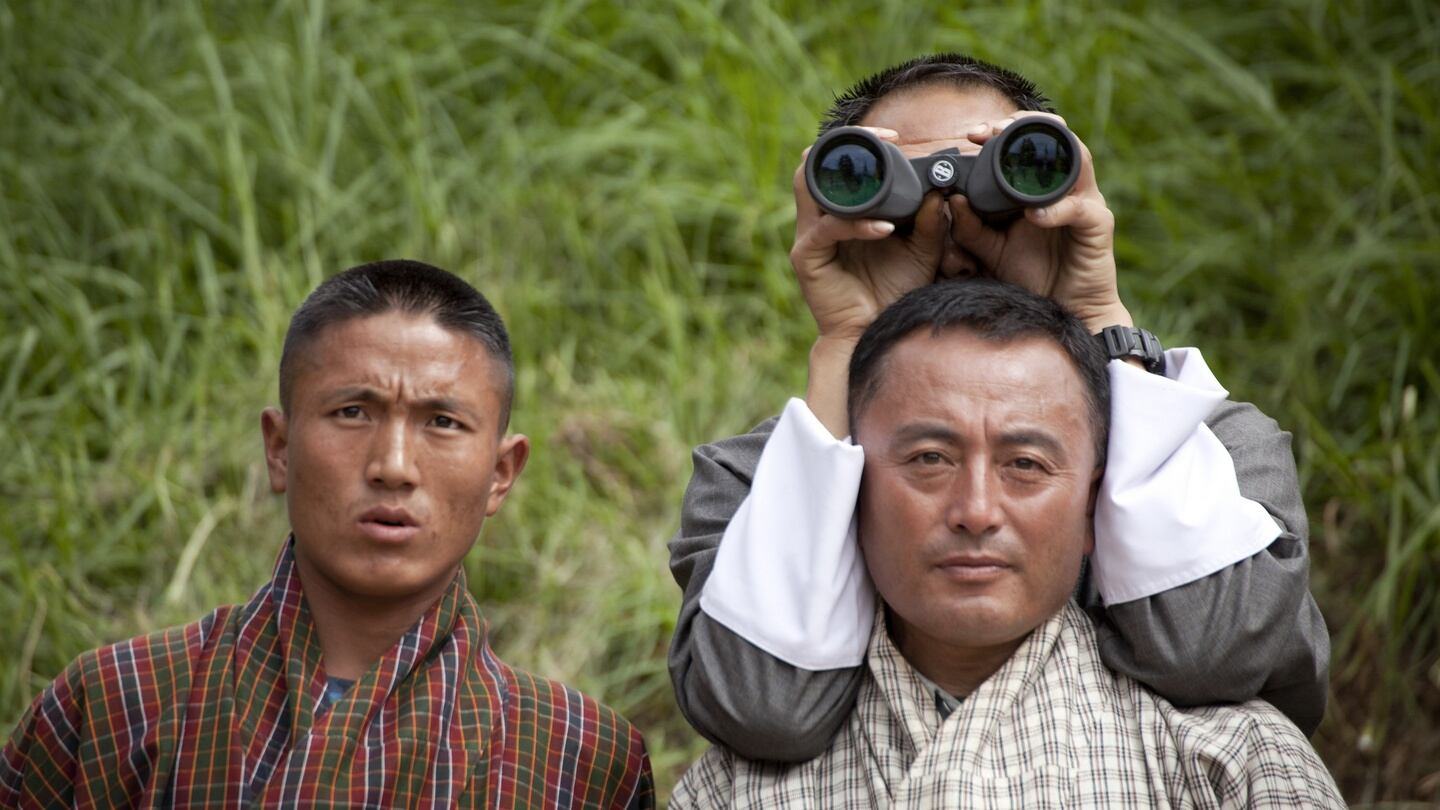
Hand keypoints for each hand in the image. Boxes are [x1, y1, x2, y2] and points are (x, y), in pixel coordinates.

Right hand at [789, 127, 949, 343]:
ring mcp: (808, 237)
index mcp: (839, 210)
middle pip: (812, 164)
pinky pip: (828, 229)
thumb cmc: (893, 292)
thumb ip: (928, 221)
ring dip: (847, 180)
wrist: (874, 332)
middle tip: (886, 141)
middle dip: (848, 146)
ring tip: (884, 179)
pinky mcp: (807, 258)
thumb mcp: (921, 251)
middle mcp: (817, 218)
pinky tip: (884, 228)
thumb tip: (940, 187)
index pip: (835, 162)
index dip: (860, 141)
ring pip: (809, 187)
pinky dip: (857, 225)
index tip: (894, 134)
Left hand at [948, 113, 1131, 331]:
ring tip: (1014, 159)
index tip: (972, 134)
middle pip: (1057, 140)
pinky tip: (1035, 215)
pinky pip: (1081, 209)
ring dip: (1046, 157)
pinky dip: (1058, 209)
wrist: (1064, 312)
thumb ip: (971, 228)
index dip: (1004, 130)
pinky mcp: (1098, 226)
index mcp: (1042, 186)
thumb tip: (952, 199)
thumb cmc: (1032, 276)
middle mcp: (1068, 187)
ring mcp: (1086, 203)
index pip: (1030, 144)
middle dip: (1025, 129)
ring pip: (1077, 161)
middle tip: (993, 130)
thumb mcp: (992, 251)